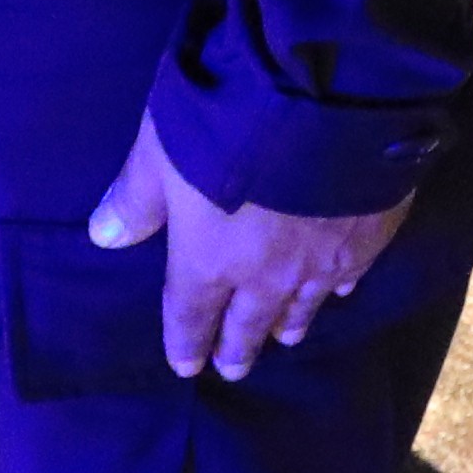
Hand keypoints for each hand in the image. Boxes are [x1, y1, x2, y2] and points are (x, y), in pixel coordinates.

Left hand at [91, 112, 419, 380]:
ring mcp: (322, 260)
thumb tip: (102, 236)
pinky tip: (341, 291)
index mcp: (209, 260)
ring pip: (302, 305)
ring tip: (286, 338)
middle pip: (248, 322)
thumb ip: (136, 195)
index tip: (186, 367)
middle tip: (233, 370)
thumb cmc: (226, 123)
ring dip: (289, 324)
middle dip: (237, 347)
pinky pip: (350, 275)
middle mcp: (266, 275)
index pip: (191, 314)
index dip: (186, 342)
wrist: (325, 101)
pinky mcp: (369, 237)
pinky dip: (339, 288)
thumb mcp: (160, 150)